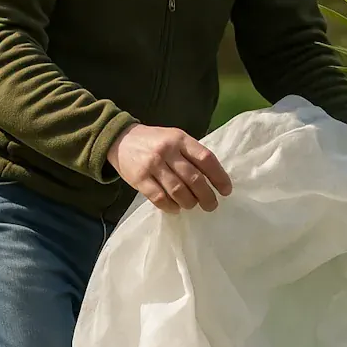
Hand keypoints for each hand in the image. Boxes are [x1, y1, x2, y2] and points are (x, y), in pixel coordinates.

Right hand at [107, 124, 232, 212]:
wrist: (119, 139)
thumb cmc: (155, 141)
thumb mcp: (175, 138)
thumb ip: (191, 154)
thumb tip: (214, 178)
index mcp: (180, 139)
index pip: (206, 159)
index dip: (219, 177)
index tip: (226, 190)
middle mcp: (167, 151)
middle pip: (194, 178)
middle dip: (207, 196)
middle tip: (211, 205)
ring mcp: (152, 165)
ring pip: (178, 190)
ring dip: (190, 202)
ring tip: (193, 205)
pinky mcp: (139, 179)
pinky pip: (160, 198)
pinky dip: (171, 206)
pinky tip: (176, 208)